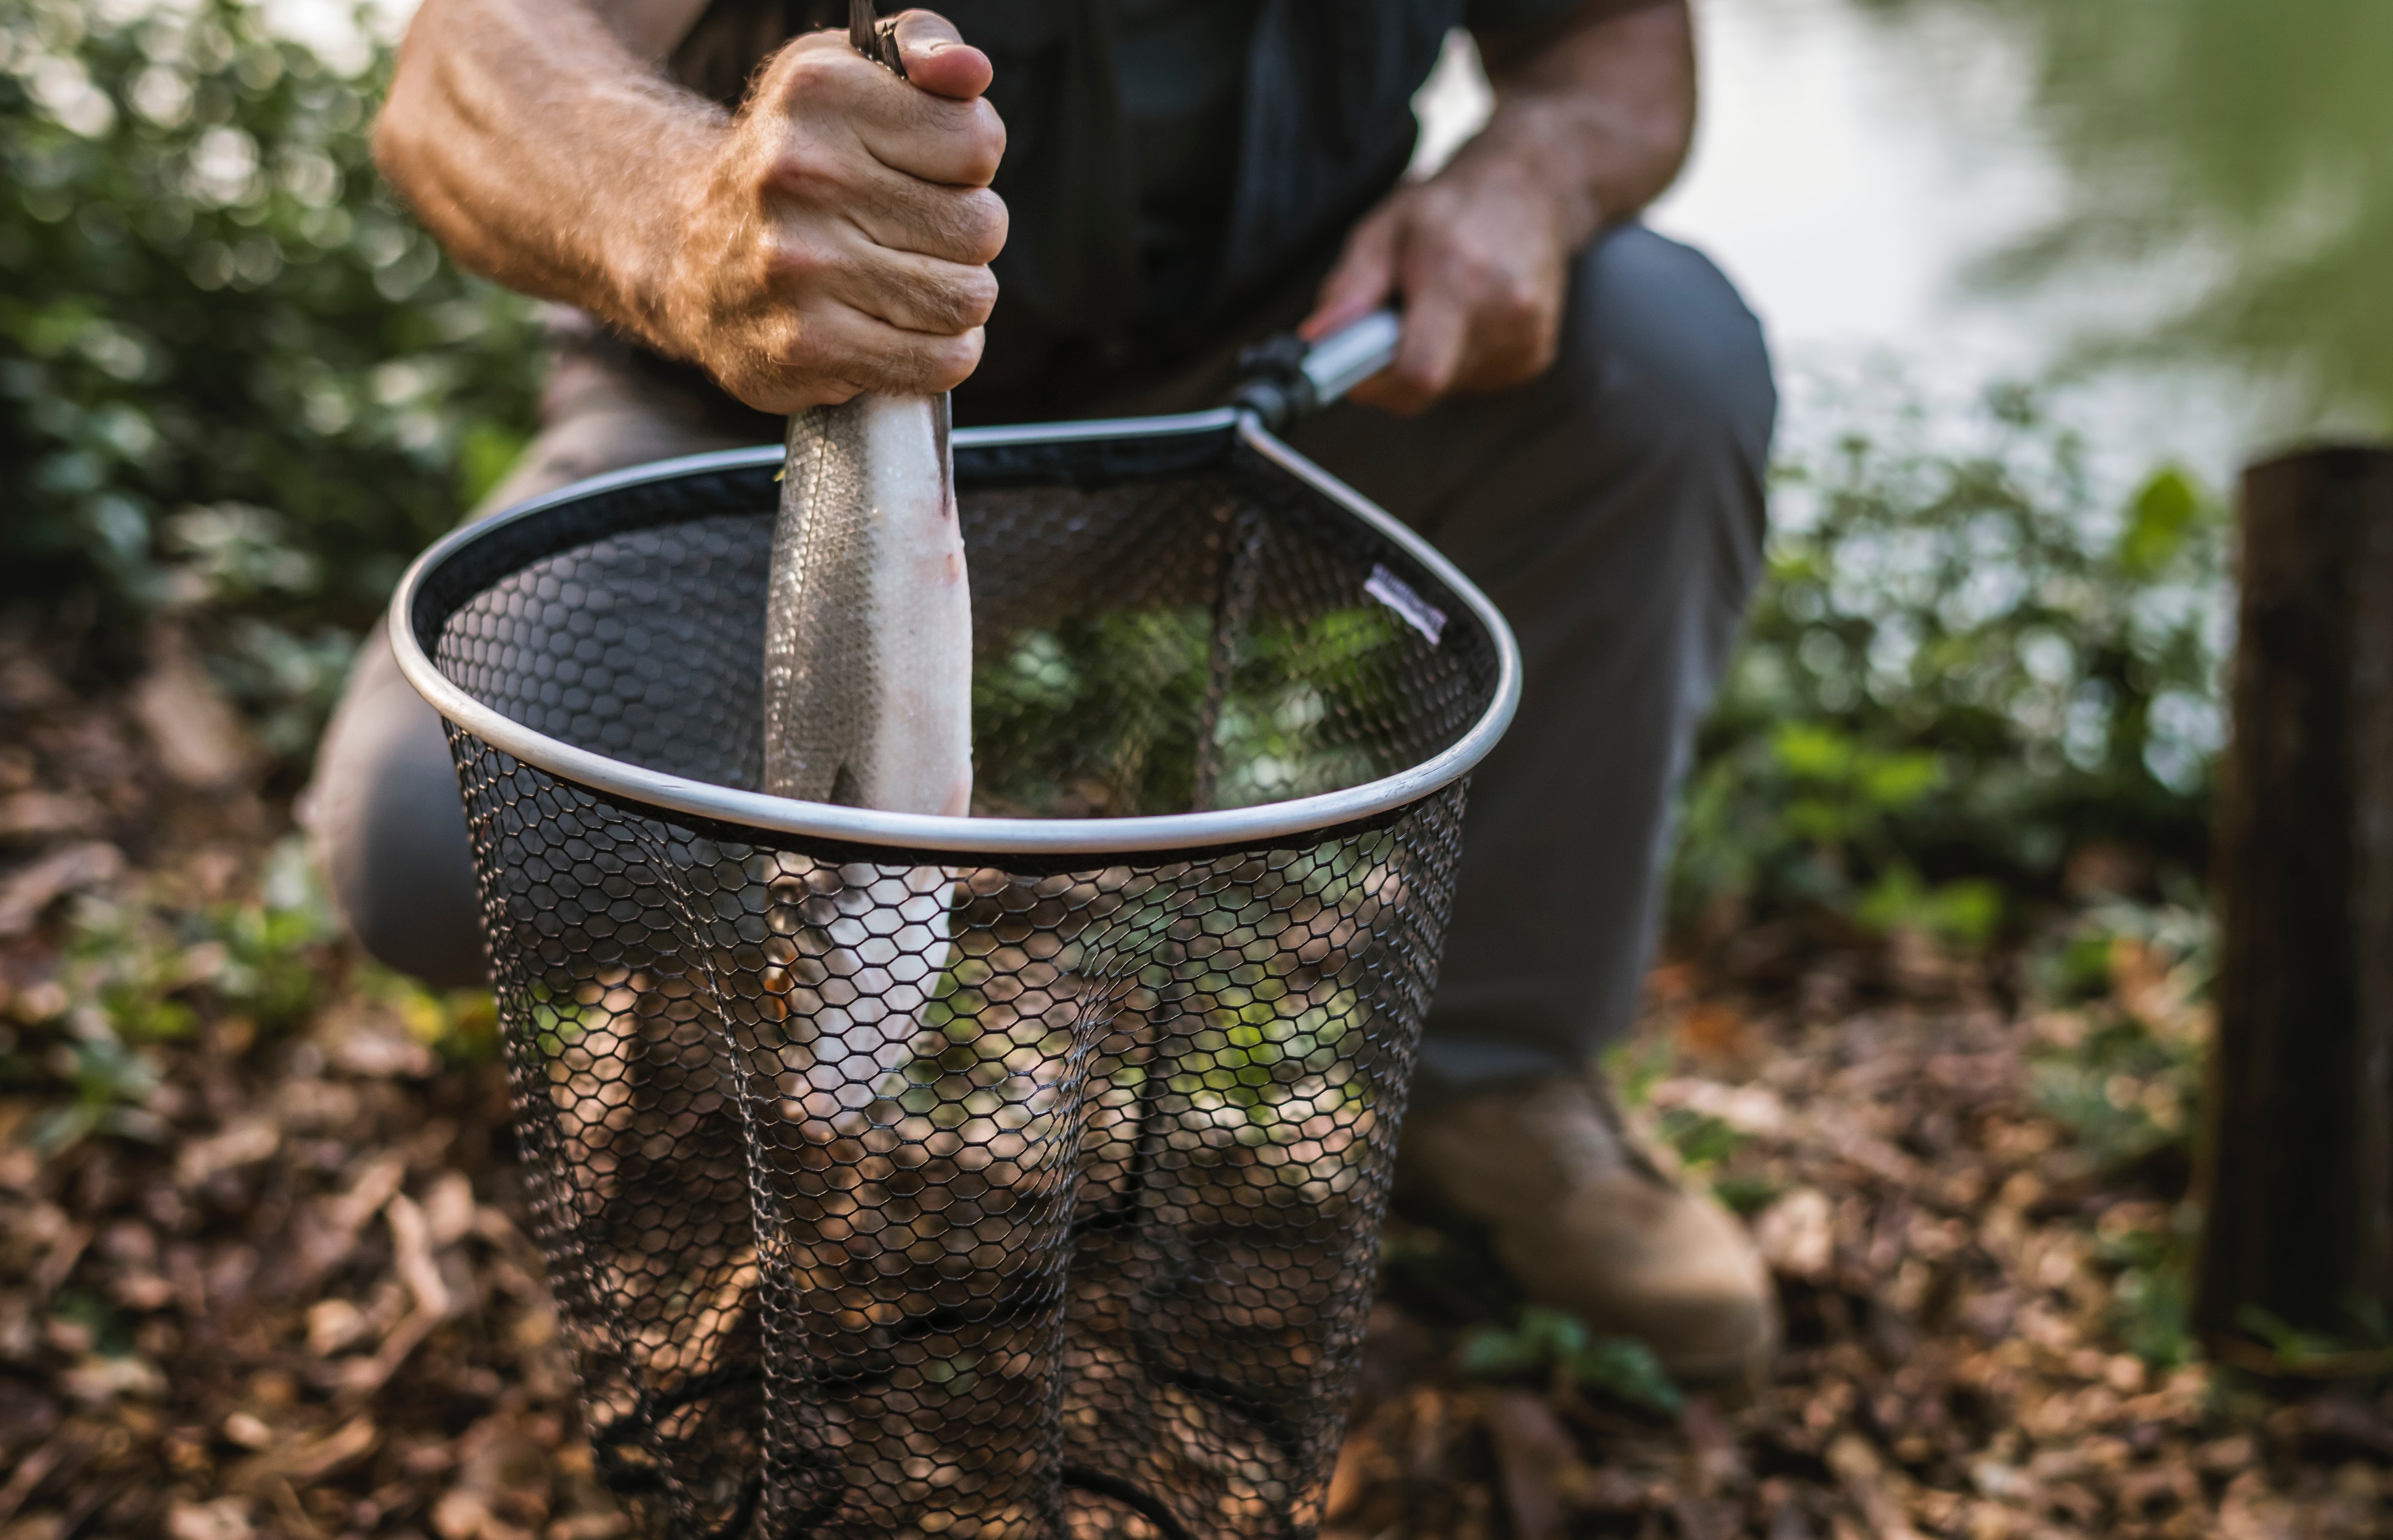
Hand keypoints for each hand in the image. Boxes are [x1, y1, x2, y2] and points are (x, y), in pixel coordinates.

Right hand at [654, 10, 1006, 410]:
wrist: (688, 251)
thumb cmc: (796, 159)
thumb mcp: (846, 73)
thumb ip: (923, 47)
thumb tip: (969, 73)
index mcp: (820, 95)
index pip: (977, 143)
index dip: (972, 163)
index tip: (931, 167)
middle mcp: (801, 175)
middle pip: (980, 228)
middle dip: (967, 234)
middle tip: (914, 231)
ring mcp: (800, 267)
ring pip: (966, 299)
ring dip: (955, 296)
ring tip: (907, 278)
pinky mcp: (807, 346)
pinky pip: (939, 362)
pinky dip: (940, 352)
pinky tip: (900, 326)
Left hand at [1300, 152, 1582, 415]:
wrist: (1530, 189)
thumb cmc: (1447, 208)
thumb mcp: (1384, 228)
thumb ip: (1350, 286)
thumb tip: (1315, 339)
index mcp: (1458, 277)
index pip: (1418, 374)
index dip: (1376, 384)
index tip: (1355, 367)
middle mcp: (1502, 311)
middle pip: (1428, 384)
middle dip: (1397, 365)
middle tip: (1395, 320)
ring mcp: (1527, 336)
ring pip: (1450, 386)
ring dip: (1429, 359)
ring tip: (1437, 307)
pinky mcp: (1537, 354)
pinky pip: (1476, 380)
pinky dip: (1459, 358)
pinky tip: (1467, 315)